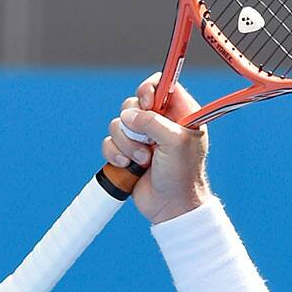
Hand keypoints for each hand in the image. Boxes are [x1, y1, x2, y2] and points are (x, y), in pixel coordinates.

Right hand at [102, 73, 211, 223]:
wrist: (171, 207)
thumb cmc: (182, 175)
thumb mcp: (175, 142)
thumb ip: (152, 121)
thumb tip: (128, 115)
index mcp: (181, 114)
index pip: (162, 84)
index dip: (149, 89)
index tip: (147, 103)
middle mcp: (161, 122)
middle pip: (133, 102)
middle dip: (135, 123)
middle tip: (149, 141)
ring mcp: (143, 138)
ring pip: (118, 123)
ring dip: (127, 144)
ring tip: (144, 160)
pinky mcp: (128, 152)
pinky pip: (109, 141)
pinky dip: (116, 154)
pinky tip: (130, 167)